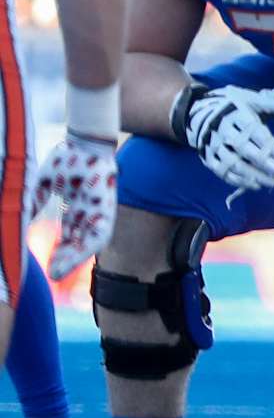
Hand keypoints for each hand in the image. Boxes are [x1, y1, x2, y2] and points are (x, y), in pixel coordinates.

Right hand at [29, 133, 117, 278]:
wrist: (85, 141)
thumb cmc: (66, 161)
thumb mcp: (45, 185)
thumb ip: (34, 202)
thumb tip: (21, 219)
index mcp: (76, 209)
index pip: (68, 236)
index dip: (59, 251)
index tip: (48, 266)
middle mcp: (89, 212)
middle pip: (79, 242)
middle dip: (66, 259)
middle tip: (52, 275)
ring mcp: (99, 210)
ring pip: (90, 241)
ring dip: (76, 257)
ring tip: (59, 271)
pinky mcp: (107, 207)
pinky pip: (101, 230)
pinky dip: (90, 243)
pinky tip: (81, 254)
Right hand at [174, 84, 273, 200]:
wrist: (200, 113)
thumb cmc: (237, 108)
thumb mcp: (255, 101)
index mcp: (236, 113)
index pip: (254, 132)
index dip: (269, 146)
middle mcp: (222, 129)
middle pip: (244, 149)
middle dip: (265, 163)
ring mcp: (213, 144)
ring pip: (233, 163)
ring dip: (254, 175)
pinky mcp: (208, 157)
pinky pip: (223, 172)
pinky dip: (239, 181)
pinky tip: (256, 185)